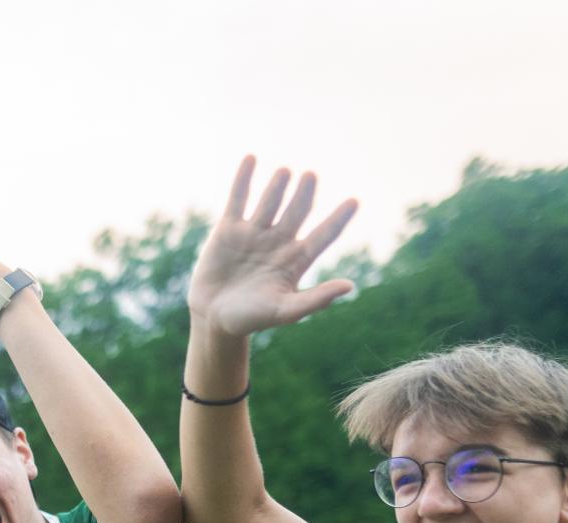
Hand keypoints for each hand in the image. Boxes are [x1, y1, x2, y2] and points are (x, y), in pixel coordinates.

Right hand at [187, 157, 357, 338]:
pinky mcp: (229, 228)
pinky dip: (243, 179)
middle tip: (311, 176)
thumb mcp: (285, 311)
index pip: (324, 235)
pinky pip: (238, 198)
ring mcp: (254, 232)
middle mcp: (279, 241)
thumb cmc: (251, 319)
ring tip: (286, 172)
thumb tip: (350, 286)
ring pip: (270, 202)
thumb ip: (315, 299)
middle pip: (297, 212)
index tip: (354, 201)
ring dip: (278, 186)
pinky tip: (251, 158)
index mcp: (297, 260)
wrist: (213, 318)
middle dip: (304, 195)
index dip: (338, 219)